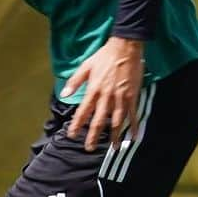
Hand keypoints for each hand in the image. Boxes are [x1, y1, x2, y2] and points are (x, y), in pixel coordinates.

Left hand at [63, 36, 144, 150]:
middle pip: (99, 120)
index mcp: (93, 90)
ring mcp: (120, 97)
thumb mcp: (85, 66)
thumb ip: (74, 82)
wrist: (125, 48)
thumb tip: (64, 95)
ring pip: (116, 120)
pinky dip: (133, 125)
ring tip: (113, 147)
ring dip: (114, 135)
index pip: (83, 111)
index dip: (77, 124)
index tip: (72, 135)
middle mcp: (106, 96)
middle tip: (90, 148)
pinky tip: (133, 136)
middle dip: (94, 136)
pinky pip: (132, 113)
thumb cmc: (104, 56)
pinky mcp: (132, 95)